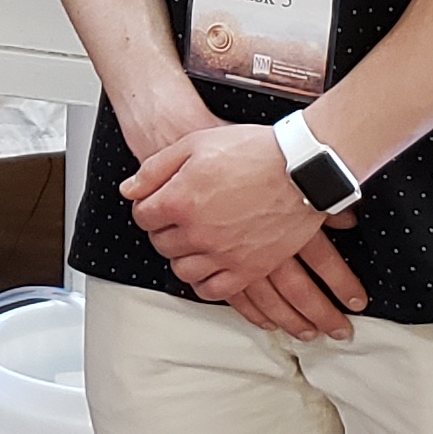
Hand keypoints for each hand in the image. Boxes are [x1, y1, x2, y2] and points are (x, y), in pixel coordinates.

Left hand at [124, 121, 366, 339]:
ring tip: (194, 242)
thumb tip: (130, 190)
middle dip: (165, 231)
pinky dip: (207, 283)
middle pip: (162, 244)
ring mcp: (223, 254)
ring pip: (184, 270)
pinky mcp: (249, 268)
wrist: (302, 166)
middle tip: (178, 221)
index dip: (148, 208)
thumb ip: (155, 168)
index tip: (158, 204)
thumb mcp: (196, 143)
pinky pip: (215, 290)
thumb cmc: (254, 150)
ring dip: (183, 257)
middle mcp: (197, 233)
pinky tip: (210, 269)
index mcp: (179, 201)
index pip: (143, 217)